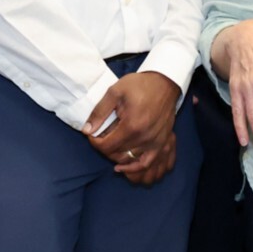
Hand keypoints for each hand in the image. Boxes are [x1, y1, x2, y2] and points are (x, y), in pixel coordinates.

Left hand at [84, 71, 181, 185]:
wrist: (165, 83)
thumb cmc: (140, 85)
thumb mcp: (115, 92)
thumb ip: (100, 112)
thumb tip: (87, 130)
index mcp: (132, 126)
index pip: (106, 146)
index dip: (95, 142)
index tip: (92, 134)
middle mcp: (144, 138)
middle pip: (116, 154)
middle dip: (104, 147)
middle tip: (101, 136)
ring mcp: (154, 143)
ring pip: (129, 160)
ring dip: (116, 156)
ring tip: (111, 146)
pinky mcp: (161, 144)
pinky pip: (147, 163)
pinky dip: (134, 168)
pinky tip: (123, 167)